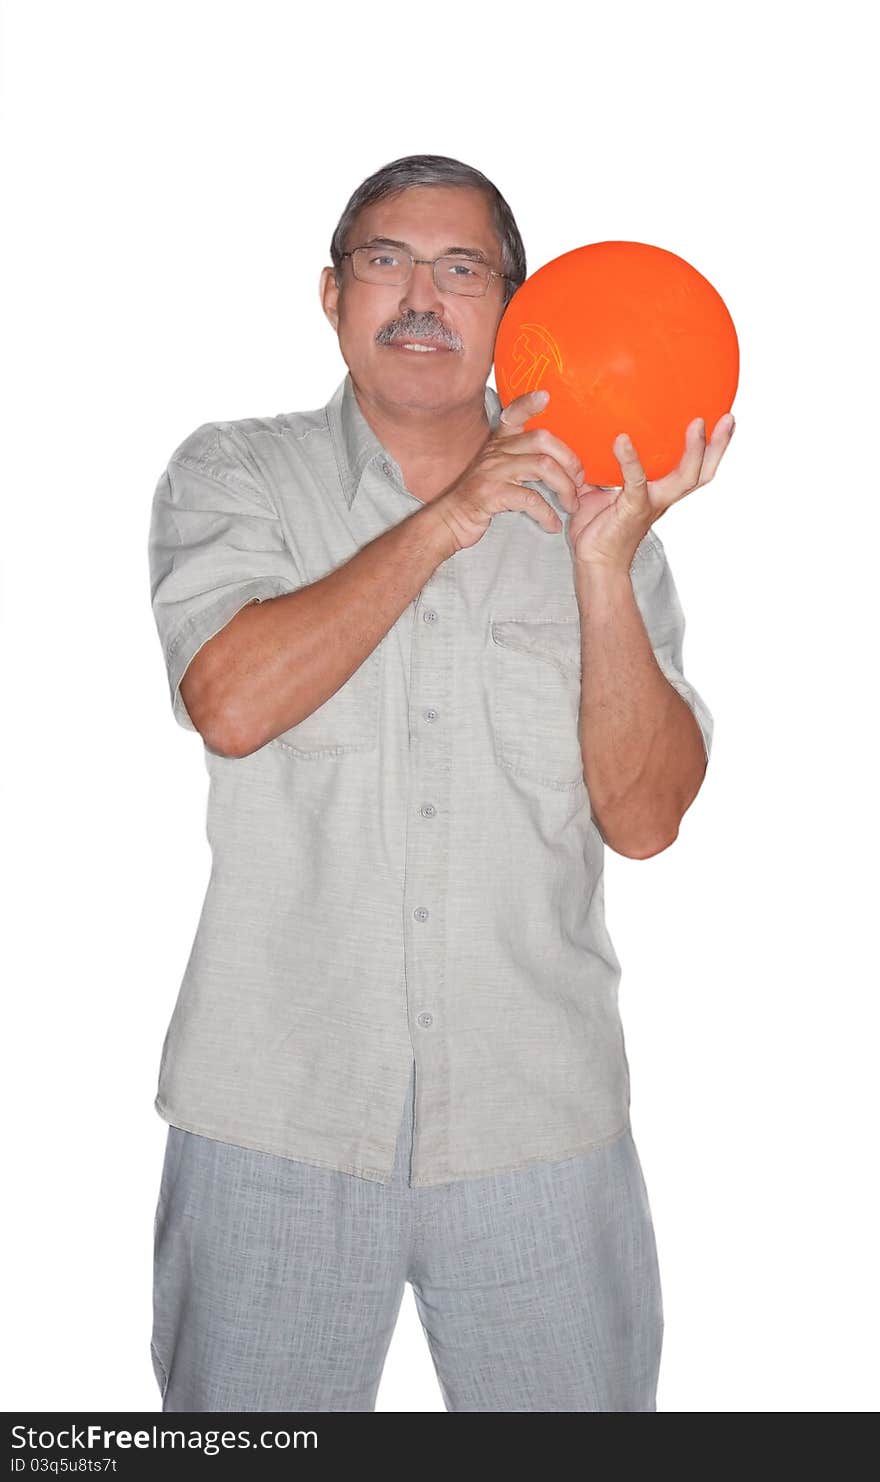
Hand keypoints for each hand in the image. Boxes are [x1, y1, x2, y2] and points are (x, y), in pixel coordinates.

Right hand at [433, 388, 582, 553]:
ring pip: (542, 467)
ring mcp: (493, 472)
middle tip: (580, 482)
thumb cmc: (479, 498)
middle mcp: (496, 452)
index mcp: (498, 444)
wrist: (450, 521)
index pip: (514, 414)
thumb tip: (554, 460)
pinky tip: (552, 525)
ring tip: (571, 505)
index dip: (529, 403)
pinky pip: (530, 499)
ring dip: (565, 488)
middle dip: (569, 460)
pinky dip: (547, 514)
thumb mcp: (494, 470)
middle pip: (542, 440)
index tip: (546, 395)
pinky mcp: (491, 494)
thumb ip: (517, 459)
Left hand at [567, 410, 735, 571]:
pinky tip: (622, 440)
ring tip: (698, 424)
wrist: (593, 562)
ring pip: (686, 477)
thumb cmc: (596, 530)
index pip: (694, 468)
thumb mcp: (597, 491)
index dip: (711, 447)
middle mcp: (663, 498)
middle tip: (727, 418)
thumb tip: (584, 439)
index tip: (721, 419)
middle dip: (718, 446)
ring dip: (695, 451)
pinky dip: (630, 460)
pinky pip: (636, 480)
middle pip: (702, 472)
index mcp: (660, 492)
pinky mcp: (633, 508)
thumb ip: (598, 466)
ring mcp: (652, 503)